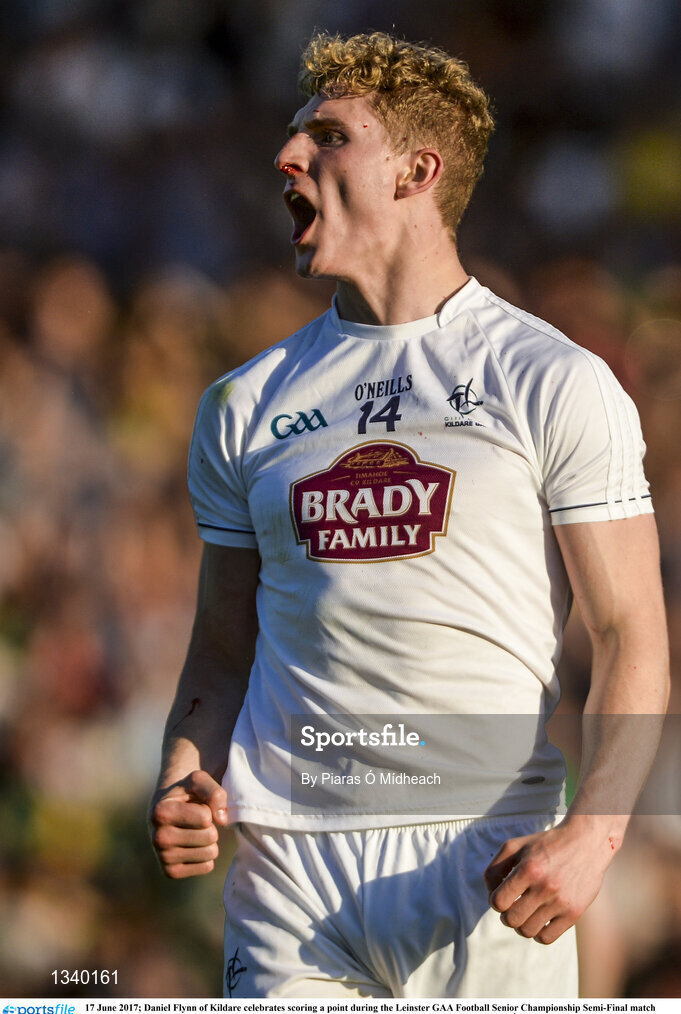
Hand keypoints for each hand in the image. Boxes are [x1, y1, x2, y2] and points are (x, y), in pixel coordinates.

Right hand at [149, 769, 227, 878]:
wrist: (168, 808)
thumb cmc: (186, 792)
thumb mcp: (199, 780)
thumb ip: (214, 792)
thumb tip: (222, 820)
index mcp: (161, 812)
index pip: (206, 817)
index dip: (207, 809)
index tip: (194, 806)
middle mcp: (158, 838)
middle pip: (209, 837)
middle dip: (210, 826)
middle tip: (196, 820)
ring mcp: (163, 857)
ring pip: (210, 853)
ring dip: (209, 841)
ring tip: (194, 831)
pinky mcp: (171, 872)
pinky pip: (206, 866)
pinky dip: (206, 855)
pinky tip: (193, 845)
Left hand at [484, 818, 611, 943]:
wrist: (586, 842)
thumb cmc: (546, 844)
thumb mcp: (515, 845)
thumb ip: (495, 868)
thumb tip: (490, 894)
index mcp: (529, 869)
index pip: (498, 902)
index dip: (495, 901)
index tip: (502, 895)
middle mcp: (545, 887)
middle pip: (511, 920)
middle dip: (506, 915)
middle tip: (512, 906)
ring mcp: (561, 902)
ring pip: (528, 931)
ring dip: (521, 925)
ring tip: (525, 912)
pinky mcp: (574, 913)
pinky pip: (547, 938)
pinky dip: (537, 934)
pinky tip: (539, 920)